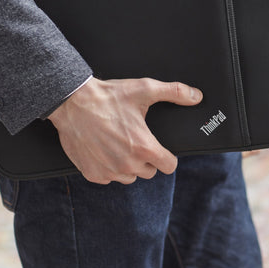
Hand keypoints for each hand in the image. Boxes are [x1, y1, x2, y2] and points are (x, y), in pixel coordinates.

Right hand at [48, 77, 201, 184]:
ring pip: (129, 177)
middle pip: (149, 171)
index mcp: (145, 148)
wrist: (72, 102)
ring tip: (118, 143)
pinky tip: (103, 149)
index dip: (167, 157)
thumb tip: (196, 96)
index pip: (169, 166)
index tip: (160, 148)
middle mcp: (128, 165)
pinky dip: (108, 167)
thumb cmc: (109, 96)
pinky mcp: (93, 174)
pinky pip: (109, 178)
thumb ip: (174, 92)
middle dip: (146, 158)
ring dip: (127, 165)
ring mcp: (110, 172)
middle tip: (134, 139)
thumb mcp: (145, 89)